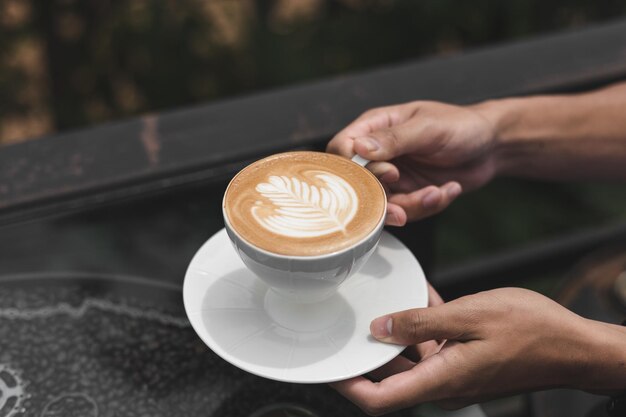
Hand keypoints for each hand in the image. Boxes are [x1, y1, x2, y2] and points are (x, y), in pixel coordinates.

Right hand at [327, 101, 496, 225]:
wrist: (491, 146)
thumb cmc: (460, 125)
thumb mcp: (427, 128)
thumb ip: (393, 139)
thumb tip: (358, 147)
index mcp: (374, 127)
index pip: (342, 148)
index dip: (354, 168)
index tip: (388, 173)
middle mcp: (378, 153)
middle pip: (358, 184)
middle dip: (384, 199)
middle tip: (406, 205)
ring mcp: (392, 176)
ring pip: (383, 204)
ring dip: (412, 206)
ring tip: (437, 194)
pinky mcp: (407, 193)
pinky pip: (406, 211)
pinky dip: (428, 206)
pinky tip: (448, 190)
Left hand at [331, 288, 613, 415]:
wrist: (573, 346)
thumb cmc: (530, 330)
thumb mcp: (469, 315)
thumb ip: (420, 322)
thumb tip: (379, 328)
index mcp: (440, 379)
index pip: (379, 398)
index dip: (348, 385)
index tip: (328, 366)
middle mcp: (443, 384)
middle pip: (389, 377)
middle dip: (367, 353)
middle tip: (347, 324)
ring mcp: (455, 375)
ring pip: (409, 360)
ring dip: (395, 336)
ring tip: (383, 306)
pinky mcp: (464, 364)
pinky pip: (432, 348)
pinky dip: (422, 328)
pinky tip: (420, 301)